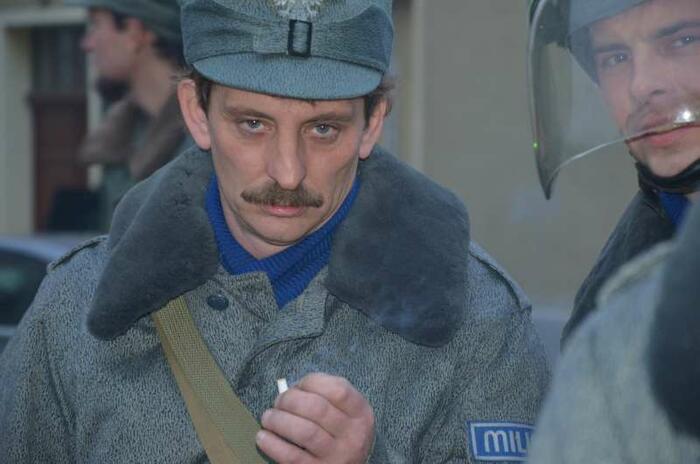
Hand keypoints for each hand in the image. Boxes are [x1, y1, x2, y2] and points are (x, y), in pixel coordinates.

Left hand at [256, 373, 374, 463]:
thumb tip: (292, 389)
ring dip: (279, 420)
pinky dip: (273, 444)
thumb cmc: (339, 433)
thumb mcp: (346, 412)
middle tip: (278, 402)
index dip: (311, 382)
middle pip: (318, 408)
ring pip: (305, 432)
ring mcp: (337, 456)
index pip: (338, 390)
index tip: (297, 386)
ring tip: (268, 418)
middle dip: (290, 400)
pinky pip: (292, 457)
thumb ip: (327, 396)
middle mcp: (353, 435)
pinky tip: (263, 437)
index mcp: (361, 414)